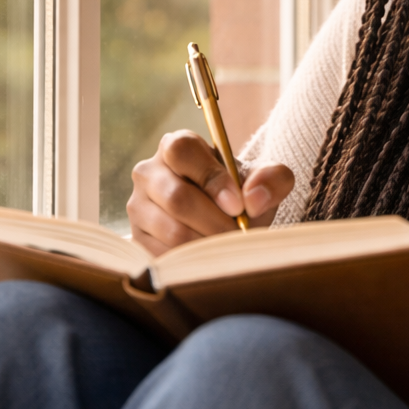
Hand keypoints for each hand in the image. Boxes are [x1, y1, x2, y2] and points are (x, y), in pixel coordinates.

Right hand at [128, 130, 294, 255]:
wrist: (222, 226)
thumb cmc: (240, 196)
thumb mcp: (263, 182)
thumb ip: (272, 179)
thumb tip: (254, 199)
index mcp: (177, 146)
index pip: (183, 151)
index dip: (211, 178)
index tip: (238, 206)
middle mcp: (149, 172)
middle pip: (176, 197)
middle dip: (215, 222)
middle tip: (238, 235)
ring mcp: (137, 206)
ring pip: (171, 231)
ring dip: (207, 244)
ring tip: (227, 247)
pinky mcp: (136, 239)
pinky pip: (162, 256)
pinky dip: (192, 262)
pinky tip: (208, 258)